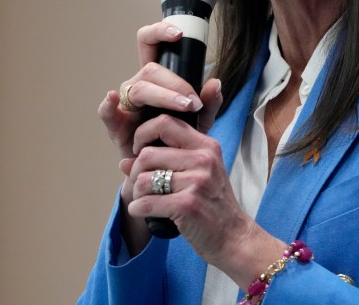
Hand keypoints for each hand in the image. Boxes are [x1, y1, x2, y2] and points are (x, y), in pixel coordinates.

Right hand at [97, 22, 222, 162]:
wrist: (164, 168)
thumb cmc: (178, 137)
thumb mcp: (200, 120)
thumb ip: (210, 103)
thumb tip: (216, 83)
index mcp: (157, 77)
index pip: (150, 44)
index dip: (159, 32)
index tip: (178, 34)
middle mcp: (139, 85)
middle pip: (150, 69)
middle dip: (175, 83)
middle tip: (194, 101)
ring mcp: (125, 103)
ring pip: (139, 88)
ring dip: (164, 96)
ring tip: (185, 107)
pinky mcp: (116, 124)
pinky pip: (107, 112)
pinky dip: (107, 105)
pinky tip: (111, 99)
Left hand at [124, 114, 285, 287]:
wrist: (235, 237)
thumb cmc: (213, 206)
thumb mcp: (197, 176)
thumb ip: (164, 162)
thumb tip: (124, 161)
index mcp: (206, 146)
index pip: (165, 122)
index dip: (143, 134)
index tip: (139, 151)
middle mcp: (203, 159)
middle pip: (147, 154)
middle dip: (135, 172)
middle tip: (141, 185)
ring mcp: (197, 182)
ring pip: (143, 179)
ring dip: (136, 193)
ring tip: (146, 201)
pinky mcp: (188, 205)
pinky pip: (145, 203)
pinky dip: (137, 209)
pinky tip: (144, 213)